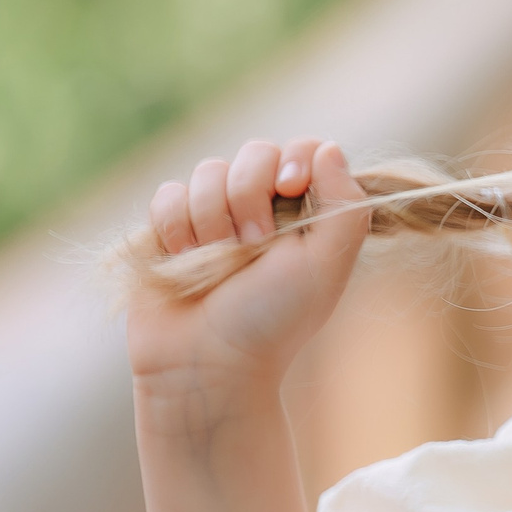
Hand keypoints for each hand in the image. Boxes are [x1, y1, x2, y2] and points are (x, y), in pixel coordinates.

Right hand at [126, 138, 369, 397]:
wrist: (208, 362)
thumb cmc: (274, 319)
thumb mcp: (326, 265)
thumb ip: (344, 205)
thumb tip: (328, 149)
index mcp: (308, 213)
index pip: (306, 149)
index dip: (297, 158)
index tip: (291, 187)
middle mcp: (264, 208)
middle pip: (256, 152)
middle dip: (250, 195)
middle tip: (254, 245)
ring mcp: (216, 215)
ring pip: (208, 171)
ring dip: (213, 218)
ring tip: (220, 263)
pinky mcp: (171, 227)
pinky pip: (168, 194)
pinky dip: (176, 226)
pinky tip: (184, 259)